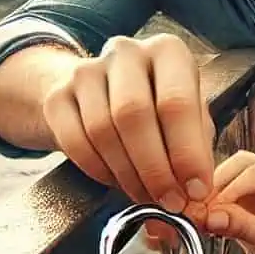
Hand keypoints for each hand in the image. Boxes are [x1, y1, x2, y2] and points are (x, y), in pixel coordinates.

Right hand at [41, 33, 216, 245]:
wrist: (102, 92)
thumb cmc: (158, 106)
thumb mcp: (190, 119)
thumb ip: (197, 152)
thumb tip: (196, 194)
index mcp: (167, 51)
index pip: (176, 102)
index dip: (186, 153)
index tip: (195, 190)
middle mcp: (125, 52)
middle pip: (133, 114)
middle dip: (154, 168)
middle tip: (169, 201)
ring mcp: (86, 71)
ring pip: (102, 131)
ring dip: (128, 175)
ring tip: (147, 195)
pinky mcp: (57, 96)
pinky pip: (75, 142)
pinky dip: (98, 171)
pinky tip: (117, 181)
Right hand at [204, 151, 254, 253]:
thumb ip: (246, 228)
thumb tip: (214, 217)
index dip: (232, 190)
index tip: (213, 210)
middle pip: (239, 166)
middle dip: (217, 188)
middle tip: (201, 213)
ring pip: (226, 172)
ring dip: (210, 194)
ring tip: (201, 218)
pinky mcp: (244, 190)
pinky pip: (221, 187)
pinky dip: (210, 202)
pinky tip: (205, 218)